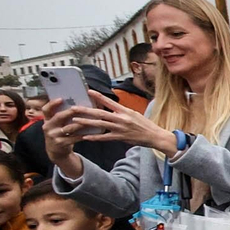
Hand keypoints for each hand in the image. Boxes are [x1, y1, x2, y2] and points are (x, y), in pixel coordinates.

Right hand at [41, 97, 86, 163]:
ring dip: (80, 123)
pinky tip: (91, 132)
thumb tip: (78, 103)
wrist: (56, 151)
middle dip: (70, 112)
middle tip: (81, 107)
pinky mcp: (61, 143)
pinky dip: (83, 134)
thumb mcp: (57, 124)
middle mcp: (48, 127)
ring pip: (69, 128)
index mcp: (47, 120)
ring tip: (90, 119)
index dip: (52, 104)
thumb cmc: (60, 133)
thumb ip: (63, 115)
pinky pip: (74, 138)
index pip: (46, 110)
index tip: (61, 99)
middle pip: (59, 117)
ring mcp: (54, 136)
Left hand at [60, 91, 175, 152]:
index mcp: (125, 111)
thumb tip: (111, 108)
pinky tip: (86, 137)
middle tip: (73, 108)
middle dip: (85, 110)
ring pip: (100, 124)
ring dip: (86, 123)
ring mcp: (120, 128)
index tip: (88, 91)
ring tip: (75, 121)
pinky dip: (95, 137)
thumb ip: (121, 112)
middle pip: (100, 113)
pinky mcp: (121, 138)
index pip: (109, 101)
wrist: (155, 136)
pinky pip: (105, 137)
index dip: (98, 96)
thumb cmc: (145, 125)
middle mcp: (121, 118)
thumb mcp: (134, 114)